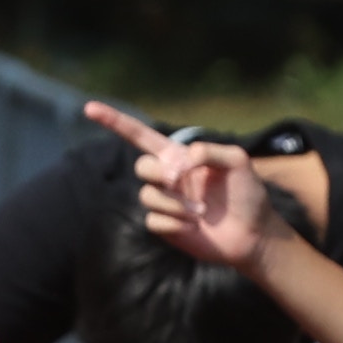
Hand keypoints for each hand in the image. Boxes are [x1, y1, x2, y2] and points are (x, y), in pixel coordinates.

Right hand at [84, 99, 271, 271]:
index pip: (140, 136)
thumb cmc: (247, 194)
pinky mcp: (165, 227)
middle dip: (160, 173)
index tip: (89, 108)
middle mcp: (168, 178)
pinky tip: (193, 228)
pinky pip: (153, 221)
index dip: (114, 121)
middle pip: (141, 167)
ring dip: (174, 204)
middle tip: (182, 181)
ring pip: (147, 196)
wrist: (253, 234)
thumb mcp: (238, 161)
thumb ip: (211, 150)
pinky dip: (174, 223)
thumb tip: (184, 158)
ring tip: (201, 214)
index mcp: (179, 156)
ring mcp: (165, 202)